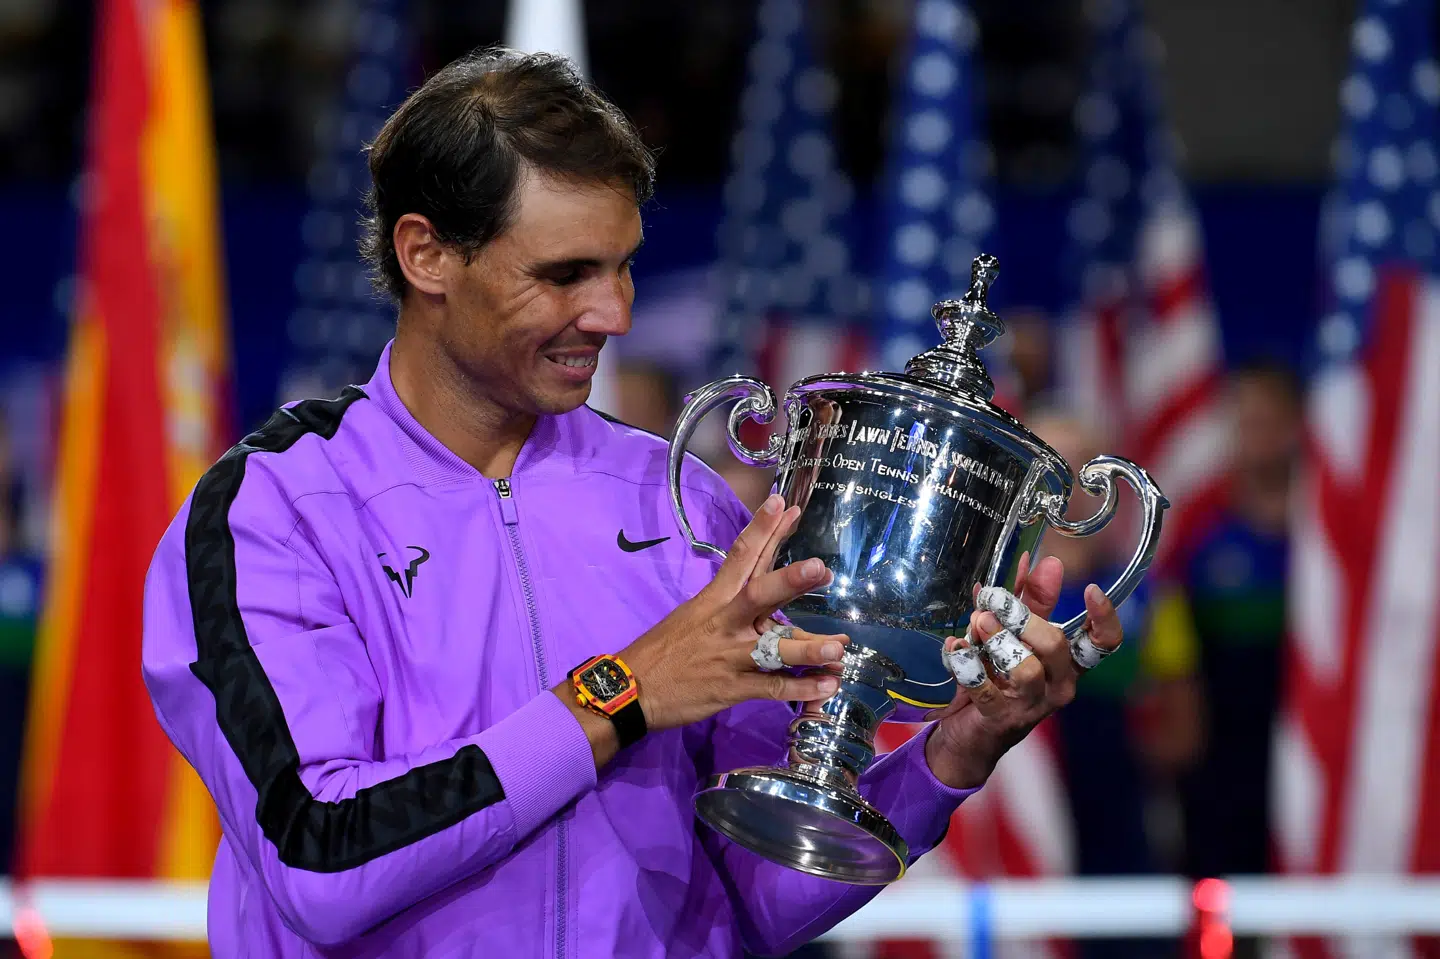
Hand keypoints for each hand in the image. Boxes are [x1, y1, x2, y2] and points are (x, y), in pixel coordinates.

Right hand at [619, 493, 849, 730]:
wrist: (632, 689)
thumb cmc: (666, 647)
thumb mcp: (694, 613)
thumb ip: (732, 599)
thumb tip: (767, 584)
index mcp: (714, 598)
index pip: (741, 556)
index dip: (763, 529)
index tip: (784, 504)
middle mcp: (725, 622)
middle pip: (759, 594)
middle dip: (790, 580)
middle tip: (820, 568)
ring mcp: (730, 656)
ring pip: (774, 648)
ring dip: (807, 647)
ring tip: (838, 647)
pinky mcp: (732, 688)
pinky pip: (772, 687)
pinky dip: (802, 687)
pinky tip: (828, 683)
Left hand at [924, 553, 1122, 788]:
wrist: (969, 731)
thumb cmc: (997, 676)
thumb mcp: (1015, 634)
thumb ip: (1031, 600)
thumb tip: (1045, 562)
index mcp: (1067, 662)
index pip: (1104, 644)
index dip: (1105, 618)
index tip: (1090, 589)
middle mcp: (1058, 685)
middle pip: (1056, 646)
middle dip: (1023, 617)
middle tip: (993, 600)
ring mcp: (1030, 705)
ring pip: (1026, 669)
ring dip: (997, 640)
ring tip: (977, 621)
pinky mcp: (998, 717)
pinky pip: (985, 690)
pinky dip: (967, 665)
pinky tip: (955, 648)